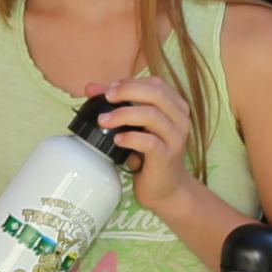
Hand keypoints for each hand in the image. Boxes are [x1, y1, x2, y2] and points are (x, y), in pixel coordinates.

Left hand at [96, 74, 200, 222]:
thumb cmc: (150, 154)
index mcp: (176, 107)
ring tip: (103, 120)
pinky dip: (130, 138)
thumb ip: (118, 104)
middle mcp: (180, 120)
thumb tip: (91, 88)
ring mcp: (175, 139)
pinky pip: (149, 142)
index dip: (130, 82)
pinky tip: (117, 140)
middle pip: (156, 94)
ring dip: (123, 114)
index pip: (156, 84)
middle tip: (106, 98)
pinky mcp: (166, 157)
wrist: (167, 189)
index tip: (109, 89)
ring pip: (152, 116)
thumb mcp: (136, 126)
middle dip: (127, 91)